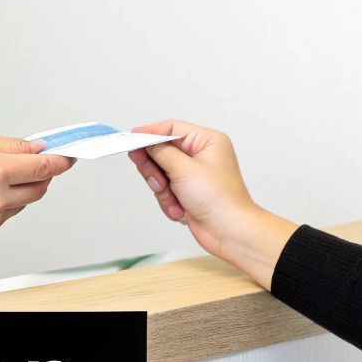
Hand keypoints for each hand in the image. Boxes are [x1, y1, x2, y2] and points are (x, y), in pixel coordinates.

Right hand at [0, 132, 73, 242]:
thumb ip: (8, 146)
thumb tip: (34, 148)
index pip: (43, 167)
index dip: (60, 161)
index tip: (68, 156)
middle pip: (39, 188)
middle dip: (42, 174)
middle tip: (32, 162)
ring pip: (23, 203)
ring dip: (20, 189)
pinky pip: (6, 216)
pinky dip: (3, 204)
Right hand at [127, 120, 296, 287]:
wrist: (229, 232)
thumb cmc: (219, 199)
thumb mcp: (184, 169)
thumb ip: (160, 152)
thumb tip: (144, 142)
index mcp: (206, 141)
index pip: (171, 128)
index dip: (150, 133)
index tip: (132, 139)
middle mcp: (200, 155)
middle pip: (162, 152)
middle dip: (156, 170)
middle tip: (156, 181)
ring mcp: (193, 175)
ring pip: (160, 174)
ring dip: (163, 190)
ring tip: (175, 200)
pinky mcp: (187, 192)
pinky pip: (165, 191)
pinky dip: (169, 202)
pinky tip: (180, 211)